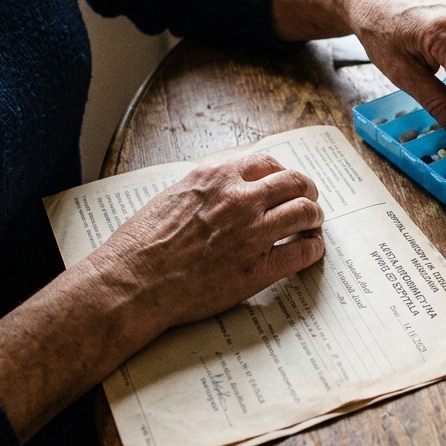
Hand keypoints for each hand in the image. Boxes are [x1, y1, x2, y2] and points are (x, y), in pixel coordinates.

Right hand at [0, 153, 324, 441]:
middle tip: (310, 200)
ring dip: (315, 217)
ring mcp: (252, 233)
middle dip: (307, 190)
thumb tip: (224, 186)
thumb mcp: (172, 197)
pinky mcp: (258, 269)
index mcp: (216, 178)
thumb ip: (205, 188)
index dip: (282, 173)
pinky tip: (310, 251)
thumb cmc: (141, 245)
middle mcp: (240, 199)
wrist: (131, 283)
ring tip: (313, 225)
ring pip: (306, 213)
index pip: (267, 163)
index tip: (285, 183)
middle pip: (295, 183)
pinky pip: (302, 252)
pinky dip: (312, 250)